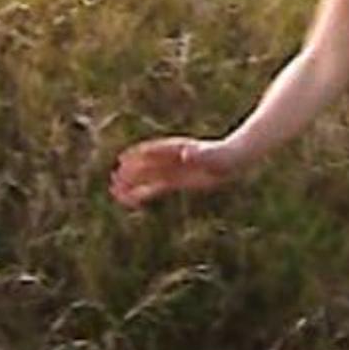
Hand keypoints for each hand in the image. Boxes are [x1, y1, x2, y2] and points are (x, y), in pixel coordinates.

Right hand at [110, 137, 246, 208]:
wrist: (234, 159)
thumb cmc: (226, 156)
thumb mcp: (215, 156)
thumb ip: (200, 155)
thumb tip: (185, 154)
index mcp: (180, 150)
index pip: (155, 152)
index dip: (139, 156)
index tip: (123, 160)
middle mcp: (172, 159)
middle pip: (147, 165)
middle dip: (131, 172)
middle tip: (114, 179)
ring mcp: (173, 169)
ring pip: (148, 177)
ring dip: (132, 183)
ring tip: (114, 190)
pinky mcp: (176, 181)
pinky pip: (155, 187)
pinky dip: (143, 193)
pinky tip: (130, 200)